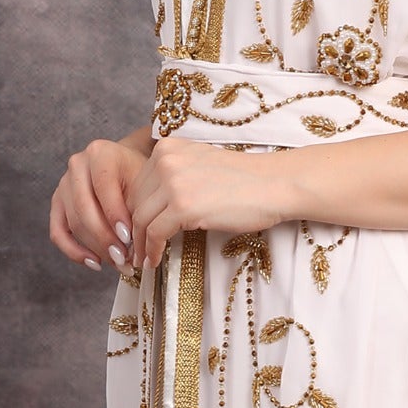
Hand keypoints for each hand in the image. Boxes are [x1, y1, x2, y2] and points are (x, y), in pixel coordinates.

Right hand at [50, 136, 149, 271]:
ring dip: (95, 248)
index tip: (130, 239)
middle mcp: (77, 165)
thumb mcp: (142, 183)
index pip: (103, 188)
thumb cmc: (136, 175)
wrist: (124, 166)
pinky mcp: (57, 203)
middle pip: (84, 209)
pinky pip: (58, 232)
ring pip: (73, 223)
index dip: (115, 216)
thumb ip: (136, 209)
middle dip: (105, 238)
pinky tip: (95, 263)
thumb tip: (132, 247)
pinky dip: (74, 251)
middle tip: (123, 258)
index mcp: (100, 154)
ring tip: (117, 262)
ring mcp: (63, 184)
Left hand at [128, 138, 292, 267]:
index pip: (137, 184)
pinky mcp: (183, 206)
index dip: (133, 212)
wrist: (274, 185)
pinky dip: (151, 249)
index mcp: (168, 147)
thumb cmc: (243, 181)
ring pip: (140, 219)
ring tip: (144, 259)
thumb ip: (173, 178)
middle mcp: (165, 160)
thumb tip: (149, 208)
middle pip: (134, 202)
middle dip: (133, 229)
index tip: (137, 231)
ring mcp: (173, 182)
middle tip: (135, 250)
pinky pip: (155, 233)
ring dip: (140, 243)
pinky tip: (154, 260)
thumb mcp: (199, 166)